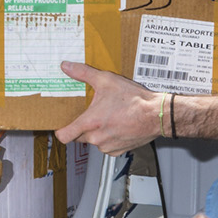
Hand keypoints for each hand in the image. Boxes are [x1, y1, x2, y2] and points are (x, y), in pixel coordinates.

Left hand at [53, 62, 168, 151]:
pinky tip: (118, 126)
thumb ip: (83, 73)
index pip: (64, 136)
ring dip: (98, 132)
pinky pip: (107, 146)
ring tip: (109, 118)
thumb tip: (66, 67)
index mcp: (90, 123)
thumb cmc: (134, 100)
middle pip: (79, 137)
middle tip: (91, 115)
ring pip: (94, 141)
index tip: (63, 125)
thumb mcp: (106, 80)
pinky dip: (110, 138)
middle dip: (83, 127)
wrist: (156, 114)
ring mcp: (108, 146)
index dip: (61, 130)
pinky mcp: (119, 151)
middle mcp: (97, 137)